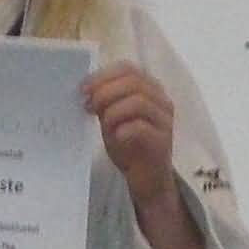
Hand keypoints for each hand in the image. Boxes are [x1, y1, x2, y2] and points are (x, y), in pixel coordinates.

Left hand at [84, 62, 180, 208]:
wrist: (146, 179)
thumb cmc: (128, 146)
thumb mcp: (111, 119)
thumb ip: (103, 102)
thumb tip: (86, 89)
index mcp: (148, 89)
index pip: (128, 69)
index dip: (103, 75)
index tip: (83, 89)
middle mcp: (161, 100)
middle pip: (133, 81)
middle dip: (105, 92)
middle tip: (90, 107)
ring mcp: (164, 120)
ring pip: (138, 102)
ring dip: (113, 111)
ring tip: (103, 125)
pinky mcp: (162, 141)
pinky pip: (141, 127)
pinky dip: (123, 130)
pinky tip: (116, 138)